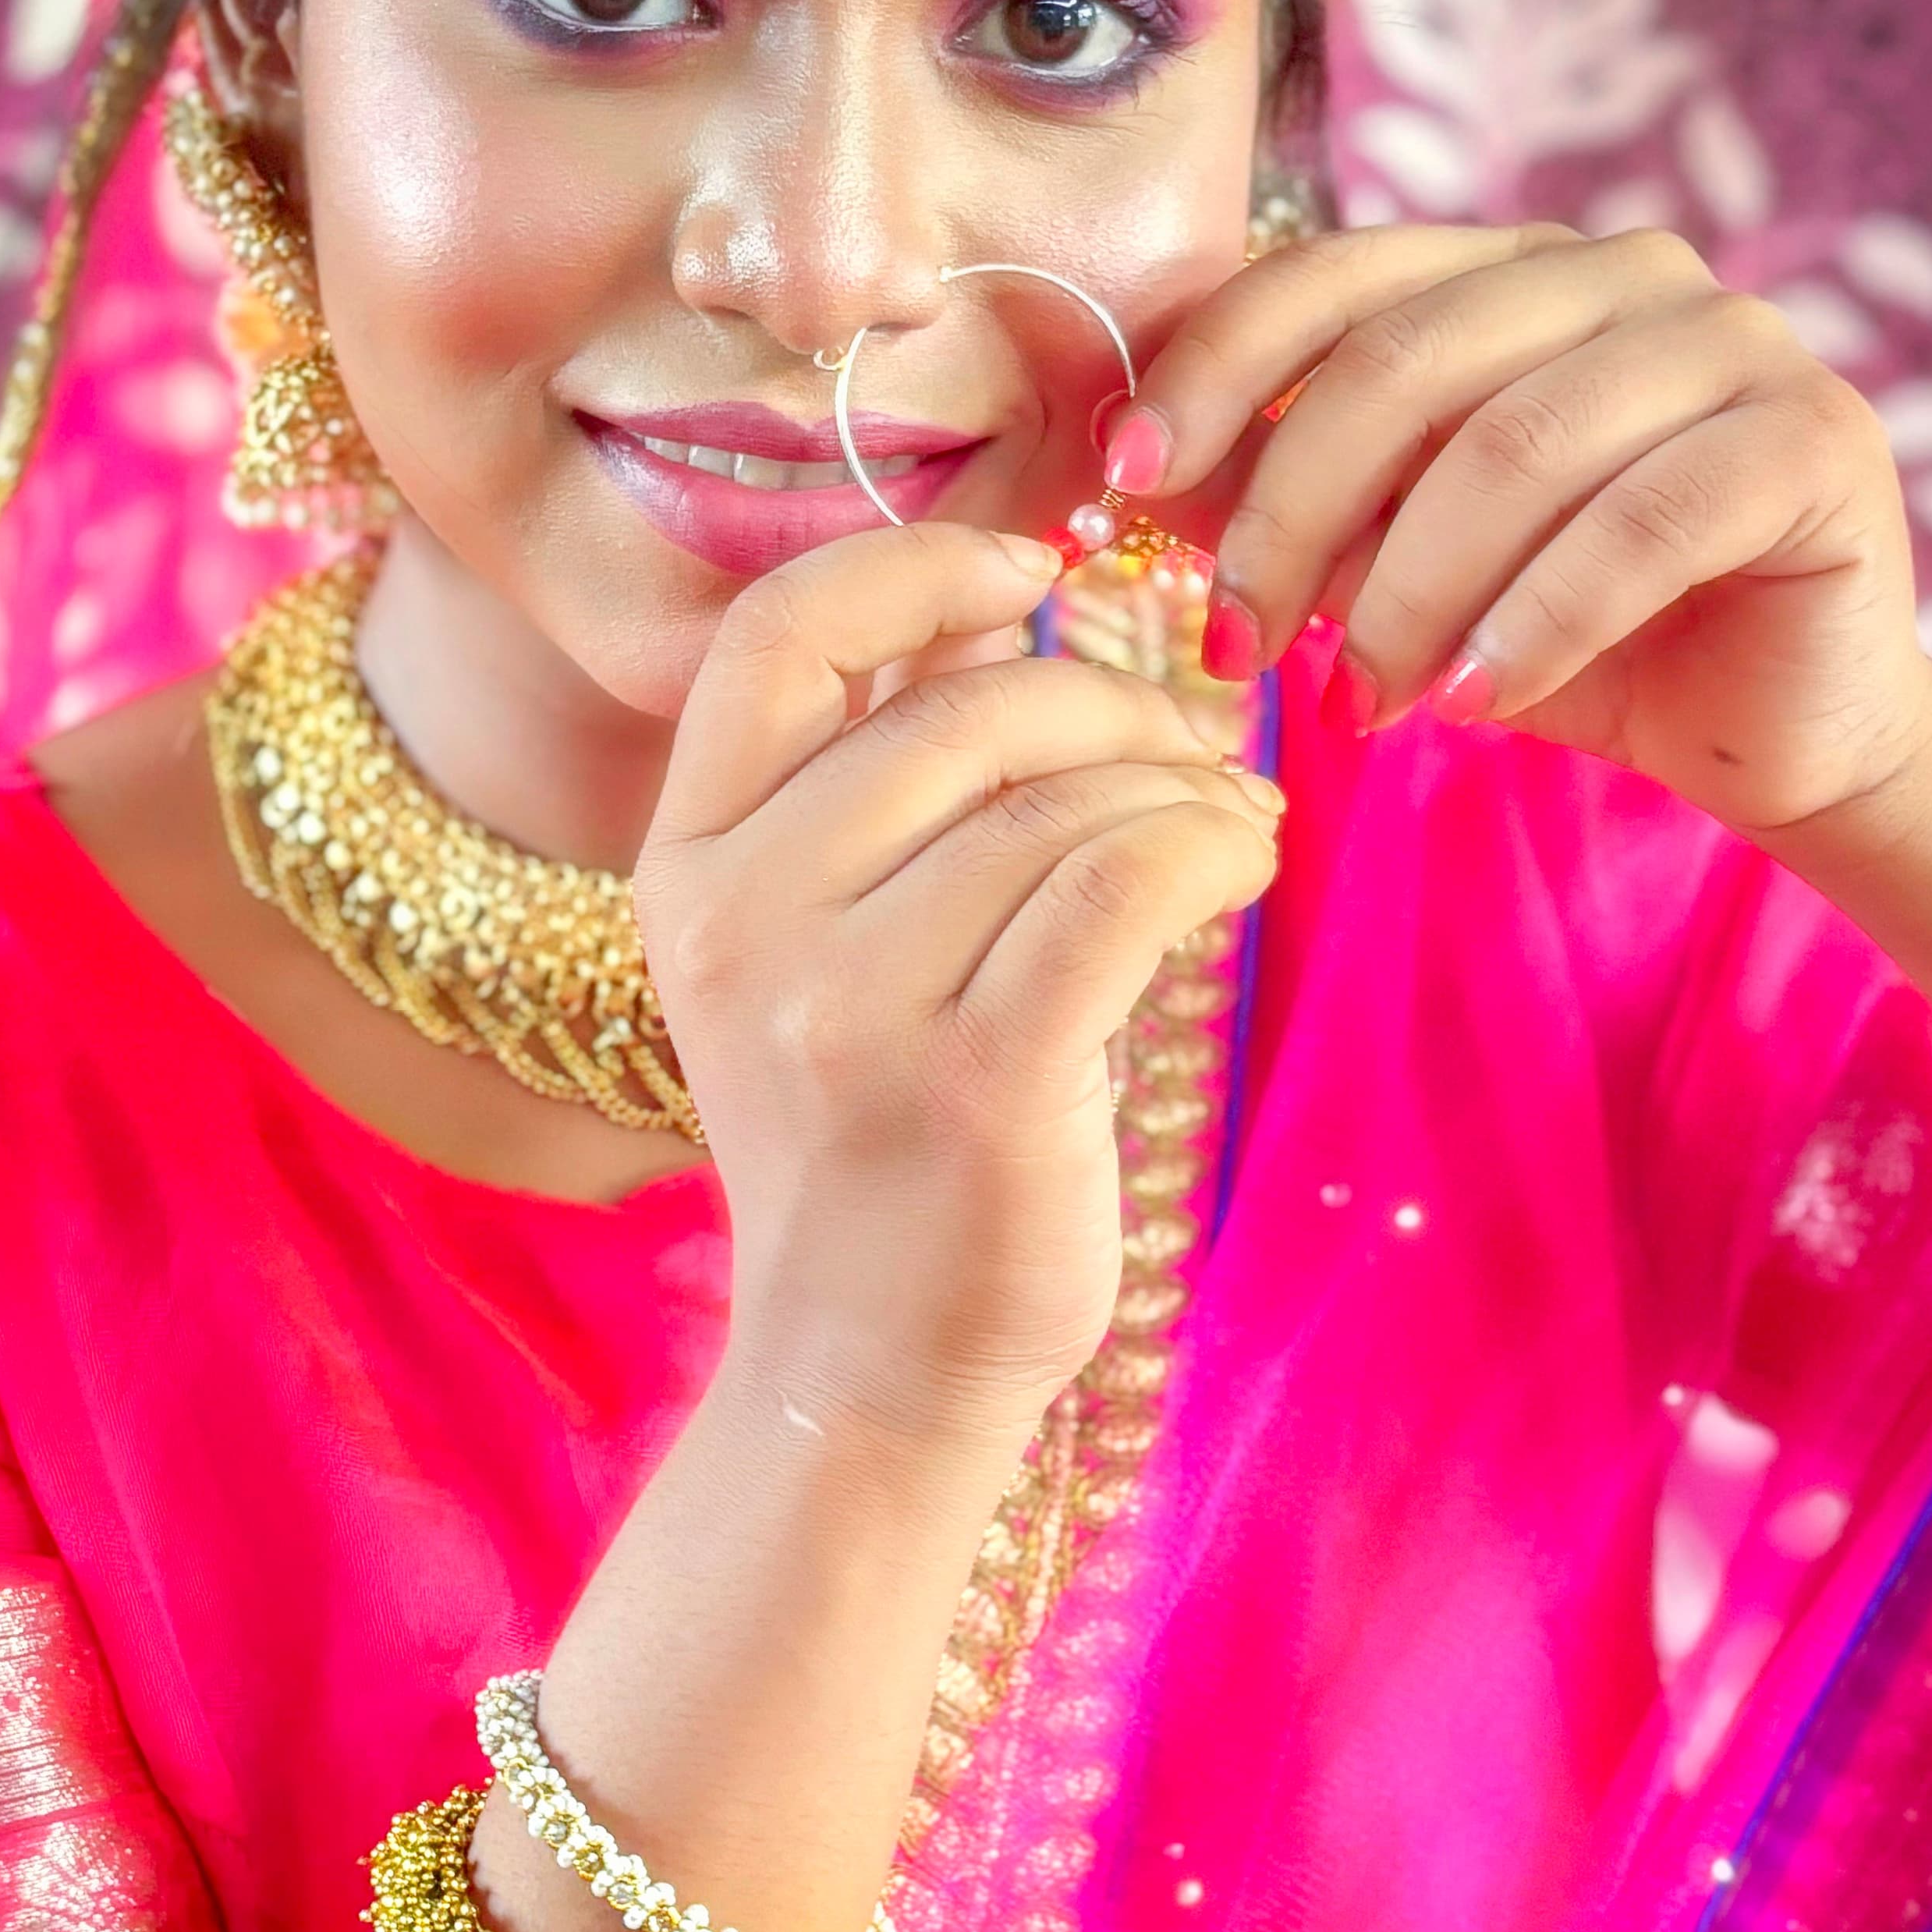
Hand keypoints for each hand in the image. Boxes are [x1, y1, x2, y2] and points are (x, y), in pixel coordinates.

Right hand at [637, 523, 1282, 1434]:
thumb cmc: (870, 1140)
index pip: (782, 635)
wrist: (864, 1366)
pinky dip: (1210, 842)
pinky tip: (1243, 858)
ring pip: (1060, 800)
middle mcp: (744, 921)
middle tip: (1196, 748)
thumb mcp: (809, 950)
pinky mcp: (973, 1080)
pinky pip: (1122, 882)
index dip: (920, 565)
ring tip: (1233, 822)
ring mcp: (847, 1006)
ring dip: (1183, 786)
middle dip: (1113, 703)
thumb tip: (993, 596)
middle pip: (966, 711)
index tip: (1032, 572)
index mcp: (688, 865)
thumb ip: (870, 781)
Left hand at [1111, 224, 1929, 836]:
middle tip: (1236, 646)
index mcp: (1514, 270)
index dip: (1214, 368)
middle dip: (1294, 514)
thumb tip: (1116, 470)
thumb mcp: (1389, 566)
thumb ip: (1281, 500)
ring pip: (1518, 447)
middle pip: (1408, 363)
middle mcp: (1628, 273)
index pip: (1333, 277)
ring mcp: (1736, 342)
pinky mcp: (1817, 439)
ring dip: (1411, 593)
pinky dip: (1538, 622)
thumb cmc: (1558, 641)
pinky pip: (1645, 524)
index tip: (1120, 478)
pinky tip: (1475, 705)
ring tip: (1362, 703)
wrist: (1761, 735)